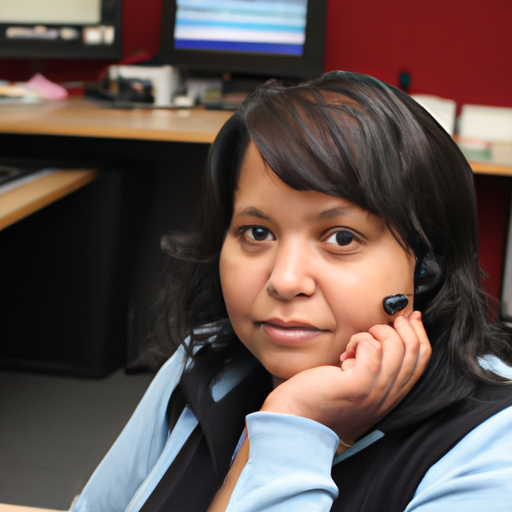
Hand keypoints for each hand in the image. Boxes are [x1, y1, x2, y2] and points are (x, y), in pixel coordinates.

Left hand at [260, 311, 430, 440]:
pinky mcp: (356, 386)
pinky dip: (359, 341)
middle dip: (402, 326)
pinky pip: (372, 350)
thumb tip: (388, 334)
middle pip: (414, 351)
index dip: (419, 333)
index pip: (422, 360)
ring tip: (355, 343)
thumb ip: (375, 367)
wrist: (295, 418)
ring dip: (375, 333)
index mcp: (391, 395)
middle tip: (383, 322)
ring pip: (395, 347)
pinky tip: (345, 353)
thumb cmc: (320, 395)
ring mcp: (374, 392)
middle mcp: (388, 396)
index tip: (410, 316)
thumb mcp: (357, 382)